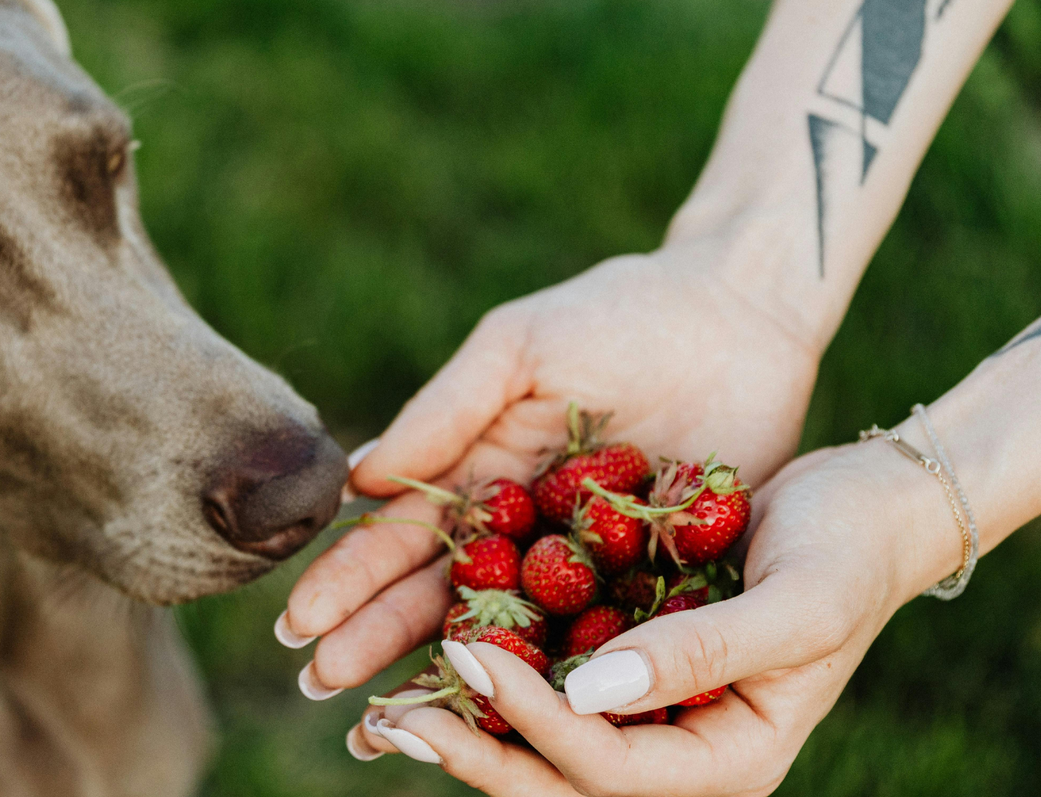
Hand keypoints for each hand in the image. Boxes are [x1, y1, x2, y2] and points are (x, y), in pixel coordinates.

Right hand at [280, 246, 821, 700]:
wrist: (742, 314)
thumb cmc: (620, 314)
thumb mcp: (521, 348)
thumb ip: (445, 410)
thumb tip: (356, 479)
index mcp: (478, 475)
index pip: (400, 538)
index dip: (348, 582)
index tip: (298, 626)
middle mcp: (521, 532)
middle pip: (437, 599)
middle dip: (374, 642)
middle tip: (320, 688)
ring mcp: (585, 567)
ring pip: (508, 638)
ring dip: (450, 682)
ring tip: (389, 727)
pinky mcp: (655, 587)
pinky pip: (602, 642)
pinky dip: (561, 684)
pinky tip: (518, 725)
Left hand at [358, 438, 962, 794]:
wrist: (868, 504)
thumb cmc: (849, 552)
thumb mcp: (797, 605)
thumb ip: (700, 655)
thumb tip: (588, 694)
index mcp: (726, 760)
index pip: (607, 770)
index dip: (530, 725)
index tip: (465, 659)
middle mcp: (677, 749)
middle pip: (557, 779)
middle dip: (472, 755)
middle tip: (387, 723)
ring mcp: (646, 710)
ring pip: (540, 741)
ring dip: (465, 725)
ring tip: (382, 705)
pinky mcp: (621, 661)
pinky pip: (545, 681)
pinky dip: (491, 671)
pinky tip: (430, 645)